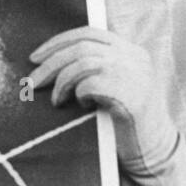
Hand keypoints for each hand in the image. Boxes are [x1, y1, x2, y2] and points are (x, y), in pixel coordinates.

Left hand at [26, 26, 178, 174]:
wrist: (154, 151)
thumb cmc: (124, 122)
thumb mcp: (113, 86)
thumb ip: (95, 69)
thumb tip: (49, 62)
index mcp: (130, 52)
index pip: (88, 34)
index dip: (58, 42)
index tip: (35, 57)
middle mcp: (134, 58)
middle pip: (81, 47)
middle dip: (50, 64)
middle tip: (31, 82)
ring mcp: (135, 75)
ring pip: (83, 63)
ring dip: (61, 82)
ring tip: (57, 100)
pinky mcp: (132, 96)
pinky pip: (91, 84)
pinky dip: (79, 94)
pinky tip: (82, 107)